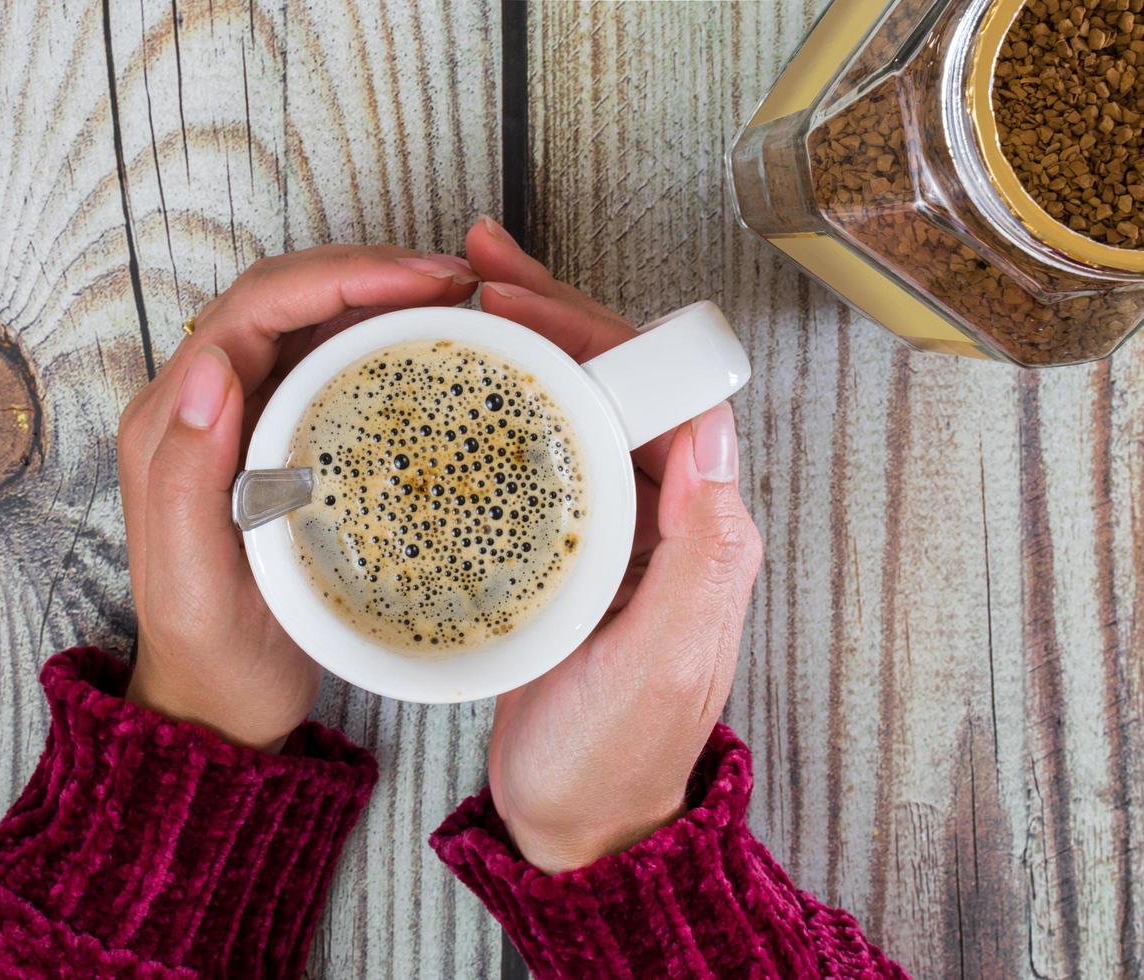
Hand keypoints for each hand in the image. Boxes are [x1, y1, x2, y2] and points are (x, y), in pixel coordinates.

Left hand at [117, 246, 479, 750]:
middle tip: (456, 282)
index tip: (421, 282)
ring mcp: (240, 420)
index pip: (256, 310)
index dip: (339, 278)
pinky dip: (376, 339)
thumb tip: (212, 366)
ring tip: (454, 299)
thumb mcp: (193, 581)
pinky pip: (324, 365)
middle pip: (283, 298)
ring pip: (307, 322)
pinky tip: (426, 346)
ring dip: (376, 296)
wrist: (217, 701)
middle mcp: (203, 405)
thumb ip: (184, 476)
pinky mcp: (276, 441)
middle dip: (367, 271)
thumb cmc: (209, 651)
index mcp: (175, 422)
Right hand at [465, 218, 761, 872]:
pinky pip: (540, 452)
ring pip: (575, 406)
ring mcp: (611, 530)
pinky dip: (503, 405)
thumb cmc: (612, 756)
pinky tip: (459, 386)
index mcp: (698, 528)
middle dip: (549, 314)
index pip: (658, 388)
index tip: (517, 299)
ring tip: (460, 298)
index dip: (591, 327)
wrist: (576, 824)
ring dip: (526, 344)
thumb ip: (700, 557)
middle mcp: (662, 515)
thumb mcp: (659, 666)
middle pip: (614, 381)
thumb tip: (716, 430)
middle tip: (472, 271)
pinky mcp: (566, 550)